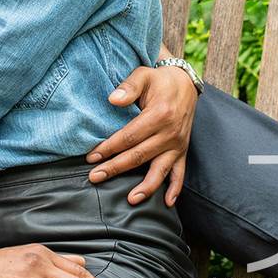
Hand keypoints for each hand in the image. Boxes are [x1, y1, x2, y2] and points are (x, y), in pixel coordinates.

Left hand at [86, 65, 196, 206]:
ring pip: (159, 169)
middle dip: (115, 168)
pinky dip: (175, 189)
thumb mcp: (143, 75)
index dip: (109, 148)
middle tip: (94, 177)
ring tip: (130, 199)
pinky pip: (180, 173)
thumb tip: (113, 99)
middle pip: (139, 156)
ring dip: (145, 187)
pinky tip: (166, 203)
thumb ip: (128, 87)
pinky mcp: (183, 151)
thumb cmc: (159, 80)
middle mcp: (170, 133)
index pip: (129, 136)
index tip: (91, 157)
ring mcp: (178, 144)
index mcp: (159, 115)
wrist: (186, 83)